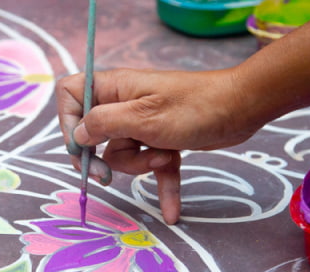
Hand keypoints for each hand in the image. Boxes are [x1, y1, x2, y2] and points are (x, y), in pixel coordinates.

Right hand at [55, 68, 263, 224]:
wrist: (242, 108)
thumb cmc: (193, 106)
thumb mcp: (143, 118)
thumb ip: (103, 124)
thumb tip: (77, 135)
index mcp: (114, 88)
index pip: (71, 95)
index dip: (67, 122)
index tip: (79, 147)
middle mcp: (124, 103)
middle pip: (94, 135)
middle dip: (103, 158)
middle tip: (106, 176)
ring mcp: (144, 123)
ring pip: (123, 155)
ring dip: (141, 166)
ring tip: (165, 156)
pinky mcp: (163, 139)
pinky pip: (152, 165)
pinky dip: (162, 184)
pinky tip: (171, 211)